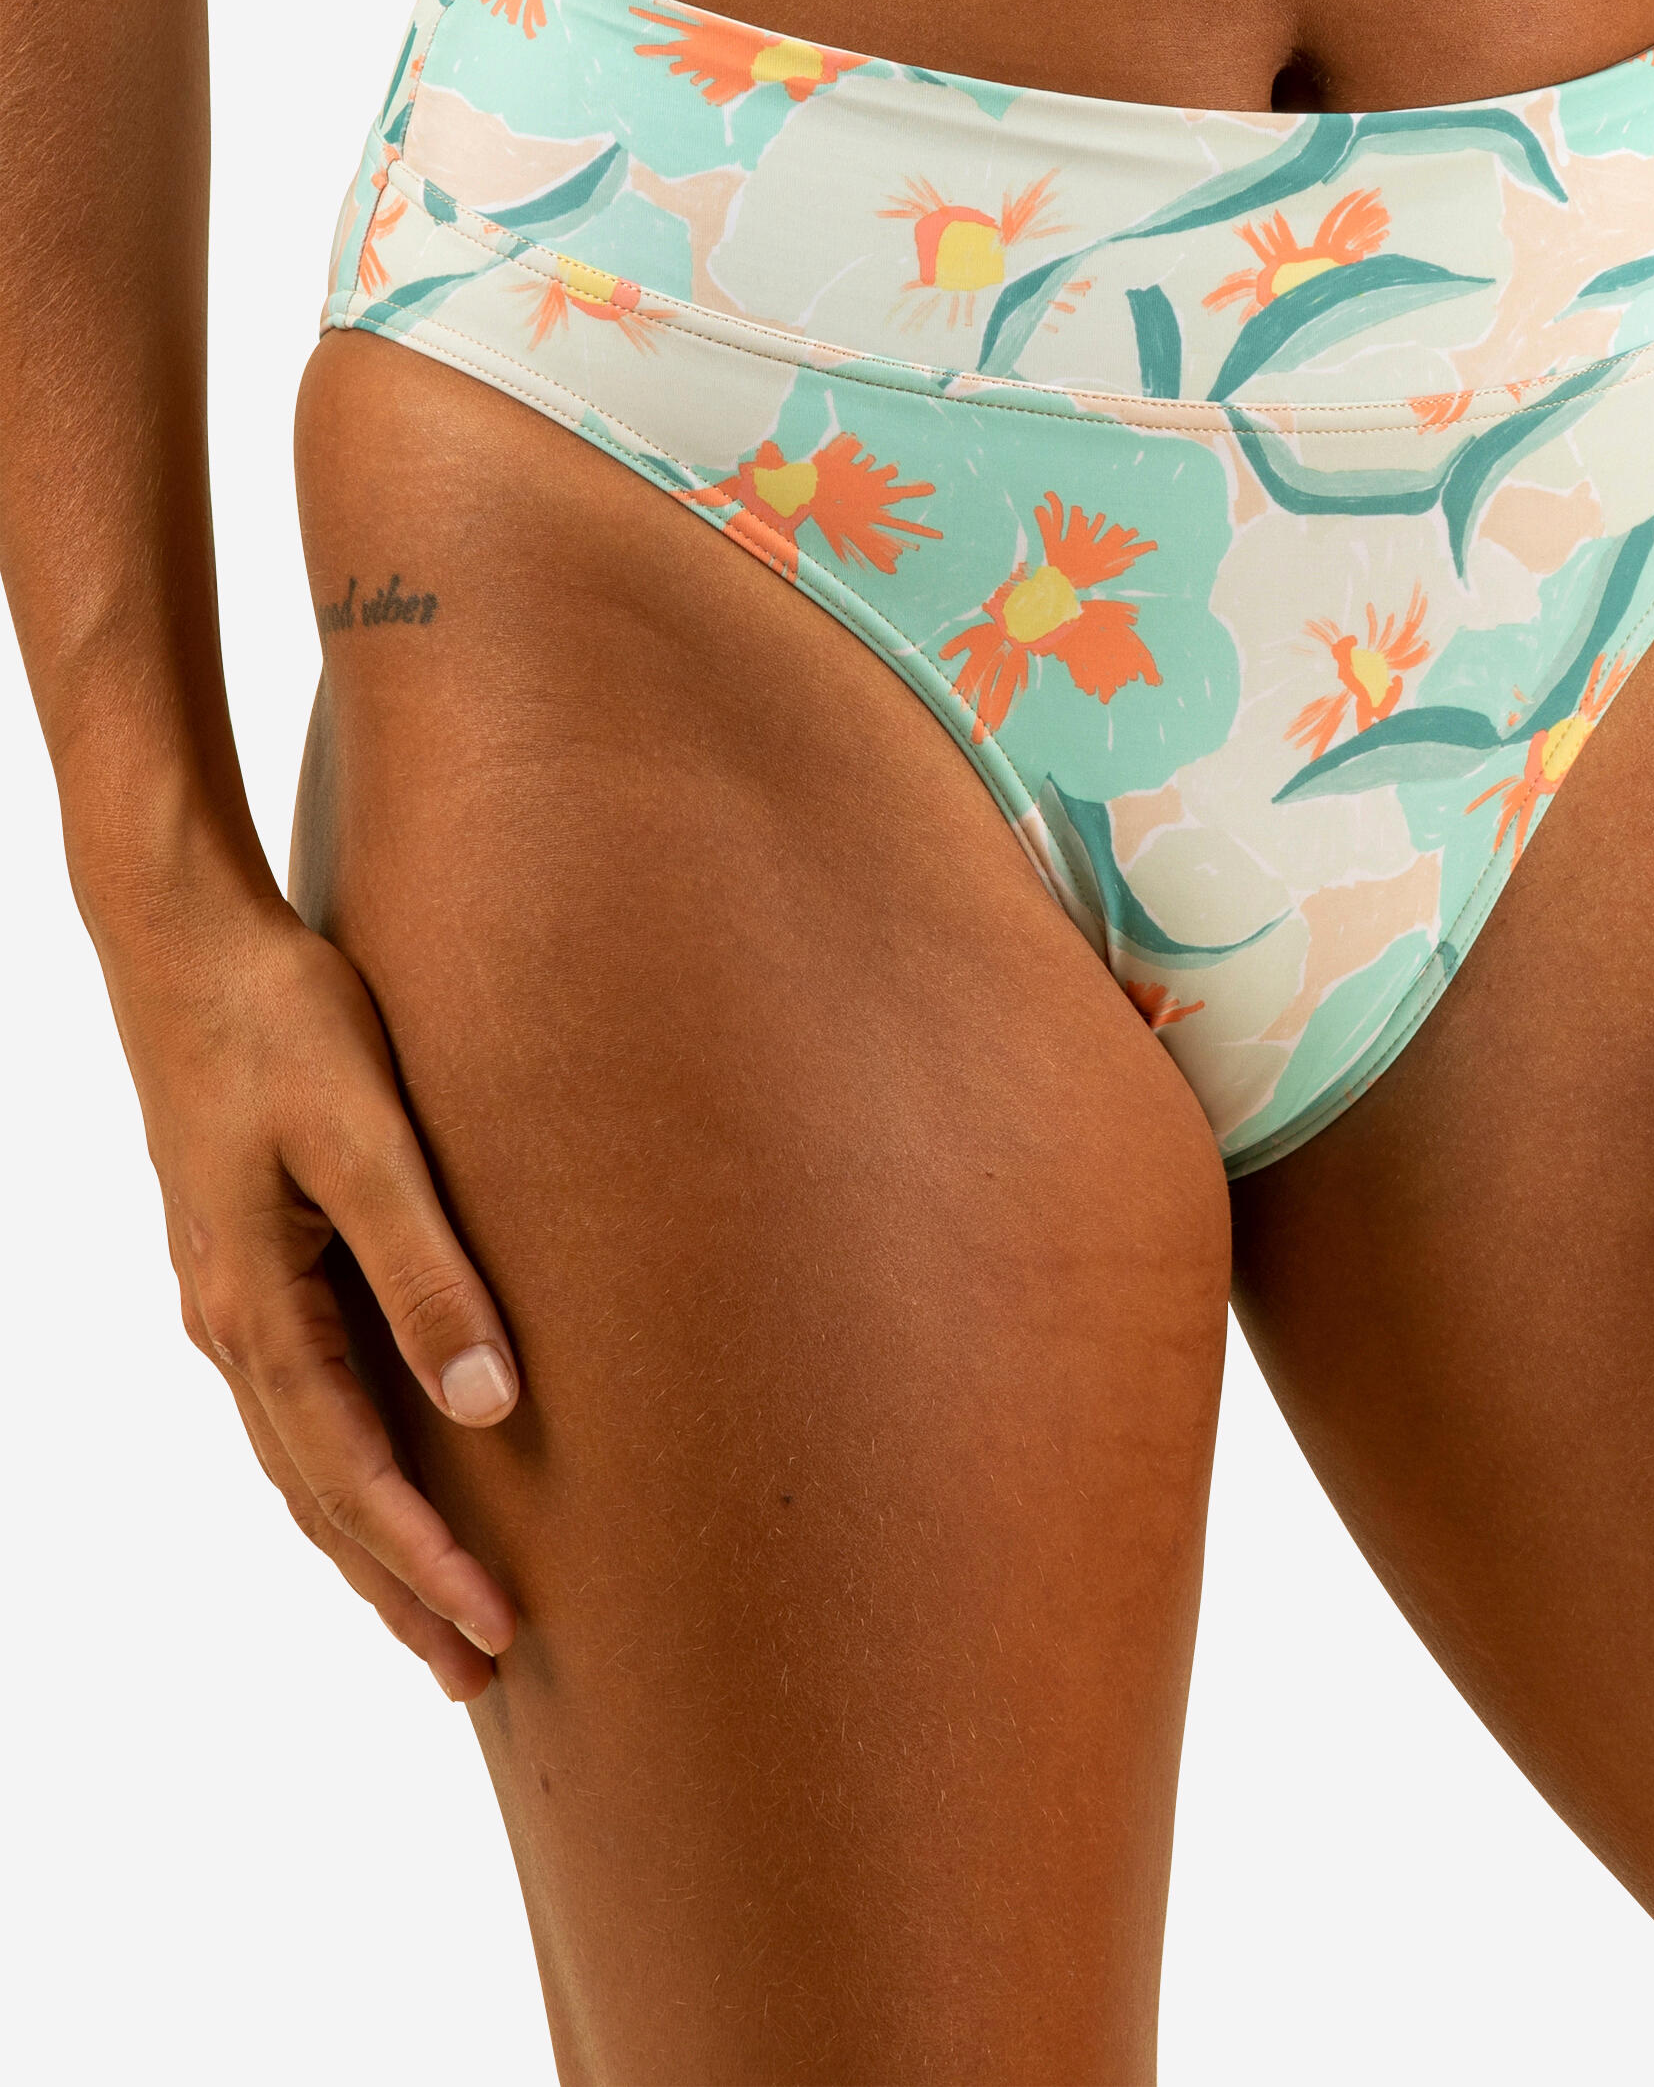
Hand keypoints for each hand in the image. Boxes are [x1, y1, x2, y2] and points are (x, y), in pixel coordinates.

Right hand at [96, 881, 519, 1699]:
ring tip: (435, 1618)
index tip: (496, 1634)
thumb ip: (428, 1268)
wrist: (187, 946)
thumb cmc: (284, 1027)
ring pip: (304, 1462)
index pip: (354, 1477)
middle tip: (476, 1675)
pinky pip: (300, 1407)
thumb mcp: (370, 1138)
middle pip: (321, 1496)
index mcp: (258, 1311)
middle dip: (397, 1590)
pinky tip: (382, 1487)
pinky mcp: (249, 1269)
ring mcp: (231, 1304)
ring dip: (369, 1545)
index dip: (426, 1564)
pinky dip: (344, 1473)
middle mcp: (232, 1329)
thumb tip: (490, 1404)